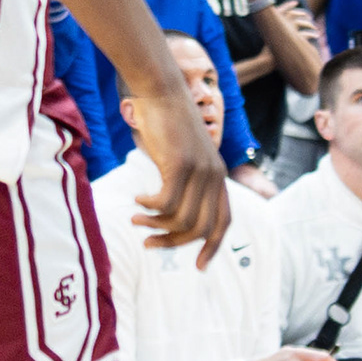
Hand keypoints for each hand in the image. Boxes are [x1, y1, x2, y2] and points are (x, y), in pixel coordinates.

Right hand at [127, 94, 232, 264]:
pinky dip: (149, 206)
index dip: (214, 246)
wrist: (163, 94)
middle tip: (149, 243)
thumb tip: (171, 216)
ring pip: (182, 218)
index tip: (199, 266)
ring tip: (137, 220)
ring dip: (156, 225)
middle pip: (202, 227)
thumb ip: (183, 184)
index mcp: (219, 177)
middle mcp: (215, 176)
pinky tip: (137, 197)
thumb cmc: (167, 128)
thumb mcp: (181, 159)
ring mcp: (200, 169)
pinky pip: (166, 202)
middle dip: (174, 242)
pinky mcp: (181, 163)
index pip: (224, 220)